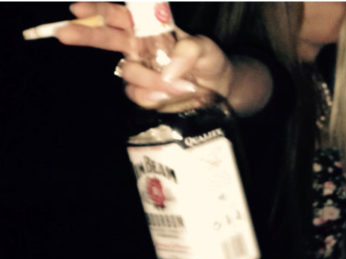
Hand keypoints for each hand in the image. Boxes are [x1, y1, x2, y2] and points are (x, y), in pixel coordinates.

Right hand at [56, 2, 233, 108]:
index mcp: (148, 29)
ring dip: (150, 80)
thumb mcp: (205, 48)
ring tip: (179, 86)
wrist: (216, 87)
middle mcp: (138, 49)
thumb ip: (188, 51)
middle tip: (64, 34)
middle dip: (85, 35)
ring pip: (129, 74)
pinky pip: (139, 95)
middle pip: (106, 39)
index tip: (78, 10)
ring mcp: (140, 73)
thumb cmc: (208, 61)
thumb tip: (168, 71)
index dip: (99, 11)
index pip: (119, 16)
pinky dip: (153, 96)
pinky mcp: (145, 94)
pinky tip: (168, 95)